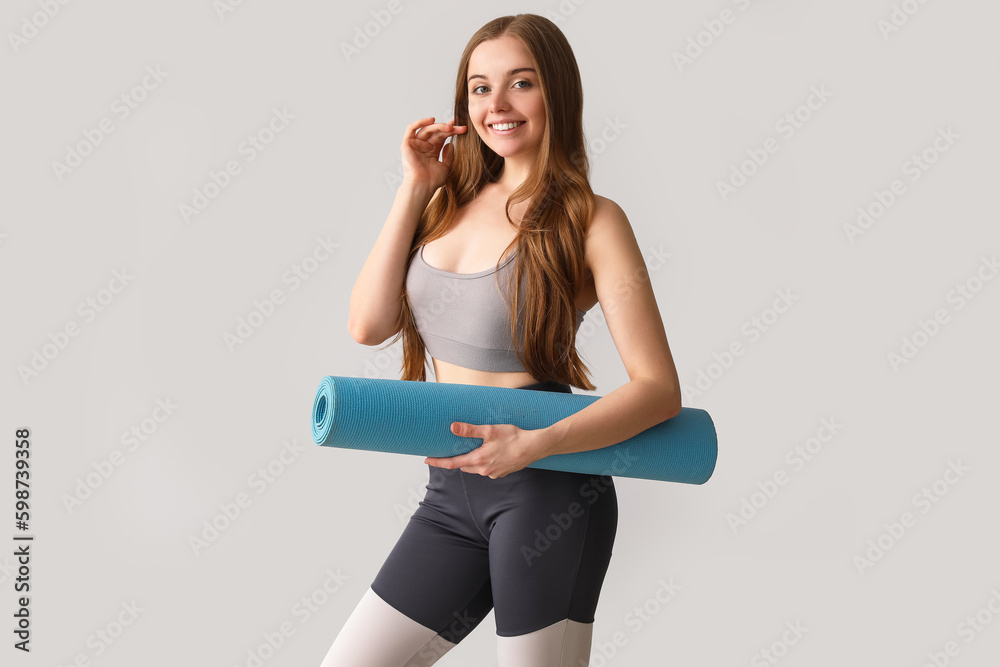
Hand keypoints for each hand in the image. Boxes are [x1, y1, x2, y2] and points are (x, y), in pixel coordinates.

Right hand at [400, 116, 466, 191]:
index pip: (442, 136)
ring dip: (439, 126)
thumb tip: (451, 143)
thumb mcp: (446, 166)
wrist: (423, 186)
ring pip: (427, 129)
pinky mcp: (407, 144)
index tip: (462, 128)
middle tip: (460, 127)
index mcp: (432, 151)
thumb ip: (449, 155)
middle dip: (448, 128)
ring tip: (450, 127)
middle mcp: (423, 146)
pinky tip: (432, 120)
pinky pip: (411, 129)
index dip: (451, 131)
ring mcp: (415, 144)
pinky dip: (420, 122)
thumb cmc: (433, 180)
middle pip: (436, 132)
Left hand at [424, 421, 548, 478]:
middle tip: (450, 449)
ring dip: (471, 460)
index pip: (452, 463)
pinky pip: (487, 468)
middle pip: (463, 466)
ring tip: (472, 448)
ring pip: (475, 468)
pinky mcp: (502, 472)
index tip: (427, 460)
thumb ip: (470, 430)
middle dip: (456, 459)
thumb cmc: (513, 437)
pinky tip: (489, 452)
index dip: (438, 462)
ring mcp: (493, 473)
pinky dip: (483, 462)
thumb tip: (452, 427)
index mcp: (478, 460)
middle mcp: (484, 470)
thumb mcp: (490, 431)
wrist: (534, 447)